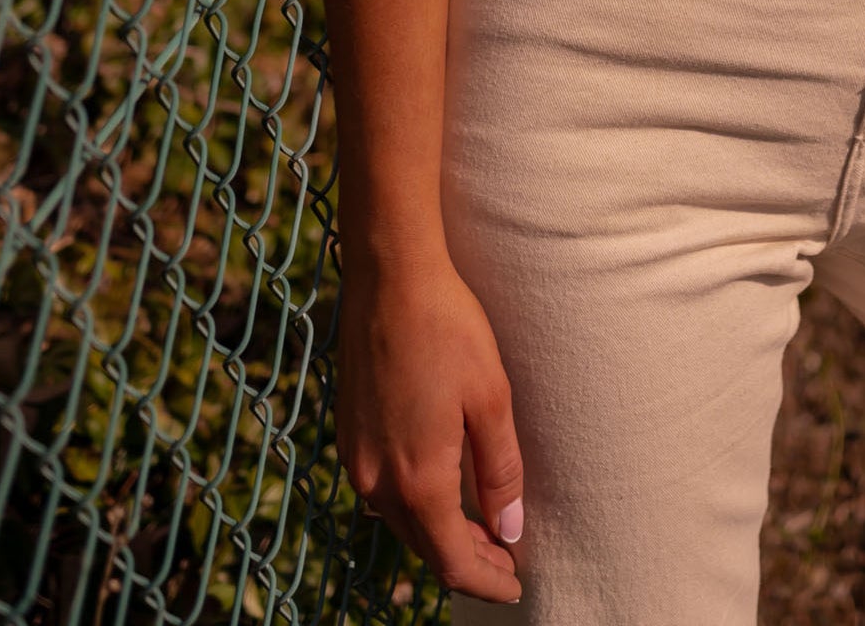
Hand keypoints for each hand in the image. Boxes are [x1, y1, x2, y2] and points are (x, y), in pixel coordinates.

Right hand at [336, 248, 524, 601]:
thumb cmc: (448, 328)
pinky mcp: (348, 434)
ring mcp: (355, 458)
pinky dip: (416, 505)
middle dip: (468, 562)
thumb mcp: (491, 398)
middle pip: (424, 546)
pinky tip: (441, 491)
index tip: (516, 587)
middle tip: (507, 562)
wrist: (389, 276)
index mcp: (416, 478)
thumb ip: (499, 470)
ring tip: (482, 531)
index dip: (486, 581)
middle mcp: (376, 479)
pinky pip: (383, 491)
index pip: (452, 560)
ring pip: (402, 520)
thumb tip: (509, 530)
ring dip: (441, 534)